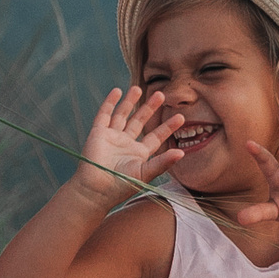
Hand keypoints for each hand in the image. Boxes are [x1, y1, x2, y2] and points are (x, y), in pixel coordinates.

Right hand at [72, 87, 186, 206]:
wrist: (96, 189)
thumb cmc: (121, 185)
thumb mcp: (146, 173)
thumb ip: (163, 162)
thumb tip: (182, 152)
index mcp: (139, 154)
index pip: (156, 136)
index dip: (167, 127)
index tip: (180, 117)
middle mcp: (126, 144)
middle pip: (140, 121)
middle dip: (150, 108)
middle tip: (161, 94)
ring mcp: (112, 137)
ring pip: (122, 115)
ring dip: (130, 102)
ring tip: (138, 88)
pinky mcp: (98, 133)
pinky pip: (104, 115)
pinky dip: (110, 103)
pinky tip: (117, 91)